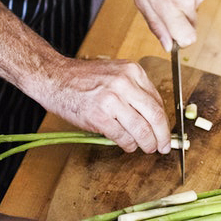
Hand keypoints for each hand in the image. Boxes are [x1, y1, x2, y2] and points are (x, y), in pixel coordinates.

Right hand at [38, 56, 171, 152]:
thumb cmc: (83, 79)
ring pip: (142, 130)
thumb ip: (135, 91)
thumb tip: (153, 117)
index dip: (164, 121)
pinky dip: (128, 145)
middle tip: (164, 146)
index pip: (158, 101)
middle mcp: (125, 83)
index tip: (165, 131)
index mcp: (132, 71)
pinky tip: (127, 145)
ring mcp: (112, 100)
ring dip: (147, 144)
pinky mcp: (99, 116)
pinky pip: (122, 137)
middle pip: (155, 116)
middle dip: (162, 136)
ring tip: (146, 148)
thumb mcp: (115, 74)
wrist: (54, 78)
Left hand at [131, 0, 209, 50]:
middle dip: (178, 23)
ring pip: (193, 12)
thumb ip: (156, 24)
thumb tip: (168, 45)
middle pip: (191, 28)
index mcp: (169, 4)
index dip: (179, 40)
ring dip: (182, 6)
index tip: (171, 33)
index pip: (187, 39)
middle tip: (164, 4)